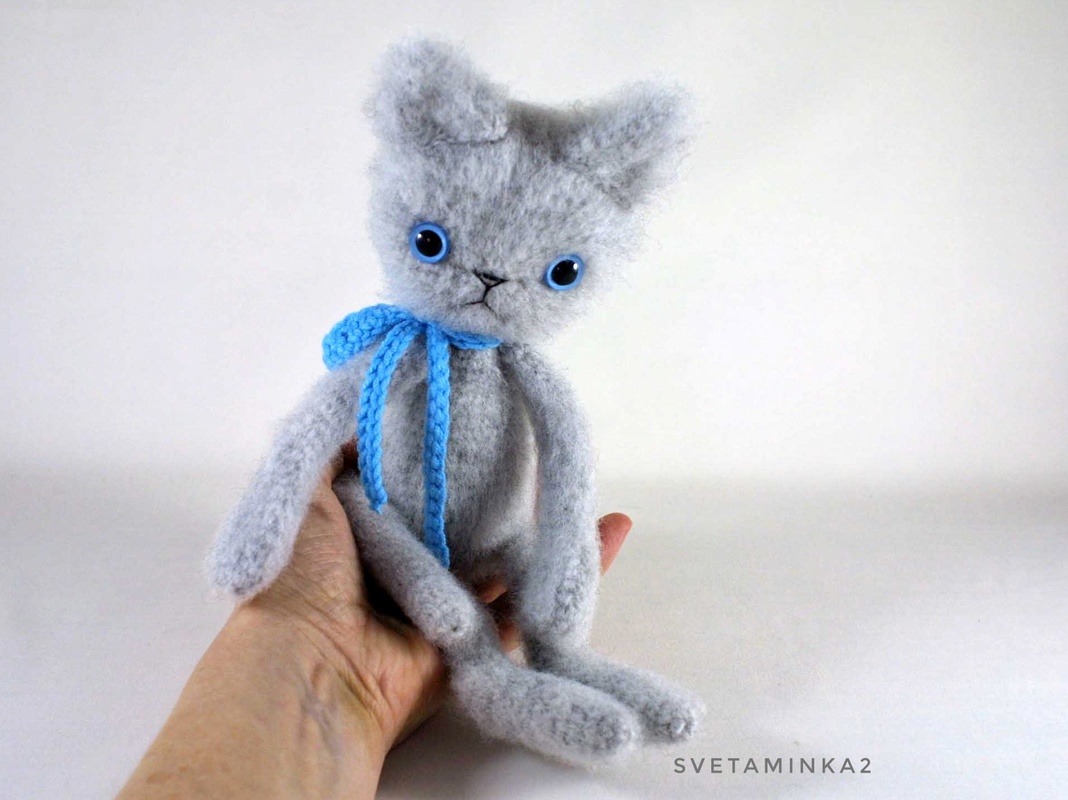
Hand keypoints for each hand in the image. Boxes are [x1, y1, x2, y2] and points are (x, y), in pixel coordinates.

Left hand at [240, 442, 632, 748]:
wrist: (312, 663)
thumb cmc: (301, 572)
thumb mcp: (303, 491)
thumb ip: (333, 453)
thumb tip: (367, 413)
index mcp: (370, 536)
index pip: (420, 489)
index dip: (450, 457)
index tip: (486, 418)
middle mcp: (409, 571)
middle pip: (468, 525)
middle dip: (504, 492)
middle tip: (541, 445)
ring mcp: (447, 606)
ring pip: (507, 561)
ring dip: (548, 527)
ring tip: (584, 478)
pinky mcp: (480, 638)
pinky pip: (531, 603)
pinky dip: (576, 570)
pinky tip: (613, 528)